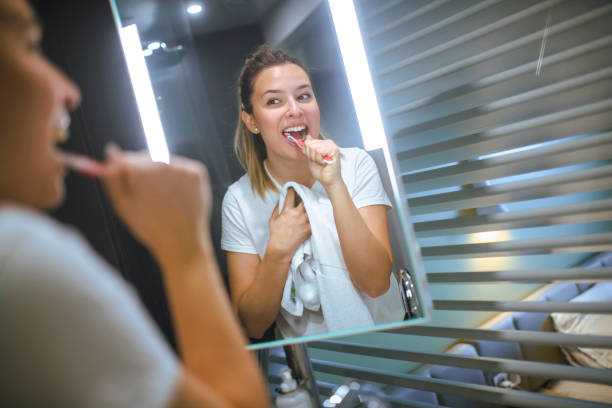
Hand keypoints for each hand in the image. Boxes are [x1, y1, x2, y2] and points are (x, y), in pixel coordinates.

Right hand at [101, 145, 211, 264]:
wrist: (182, 242)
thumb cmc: (149, 227)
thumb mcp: (122, 205)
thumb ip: (113, 176)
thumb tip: (111, 150)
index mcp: (141, 171)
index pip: (127, 159)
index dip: (126, 173)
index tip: (131, 185)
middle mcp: (162, 164)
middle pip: (146, 158)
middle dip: (144, 173)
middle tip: (149, 197)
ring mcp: (182, 167)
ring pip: (165, 162)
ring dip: (162, 175)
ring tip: (164, 200)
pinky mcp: (198, 172)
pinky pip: (182, 167)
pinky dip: (180, 178)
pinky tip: (178, 197)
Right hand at [267, 188, 310, 260]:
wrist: (281, 248)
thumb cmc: (275, 234)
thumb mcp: (272, 220)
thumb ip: (276, 209)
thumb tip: (280, 201)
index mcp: (287, 210)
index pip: (291, 195)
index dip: (292, 190)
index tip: (293, 188)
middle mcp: (296, 214)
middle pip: (305, 200)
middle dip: (305, 196)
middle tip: (305, 195)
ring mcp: (304, 221)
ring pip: (311, 208)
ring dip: (311, 205)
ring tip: (312, 203)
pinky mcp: (309, 228)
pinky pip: (315, 219)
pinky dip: (315, 216)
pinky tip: (316, 214)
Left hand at [303, 136, 341, 188]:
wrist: (329, 181)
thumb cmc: (321, 171)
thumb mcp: (311, 158)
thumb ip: (308, 148)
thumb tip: (307, 137)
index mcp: (322, 143)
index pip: (307, 142)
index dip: (308, 153)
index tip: (314, 159)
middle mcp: (328, 142)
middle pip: (309, 144)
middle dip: (311, 156)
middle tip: (319, 162)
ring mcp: (331, 145)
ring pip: (314, 147)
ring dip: (316, 158)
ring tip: (322, 162)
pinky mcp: (334, 149)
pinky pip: (319, 150)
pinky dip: (319, 159)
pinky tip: (325, 162)